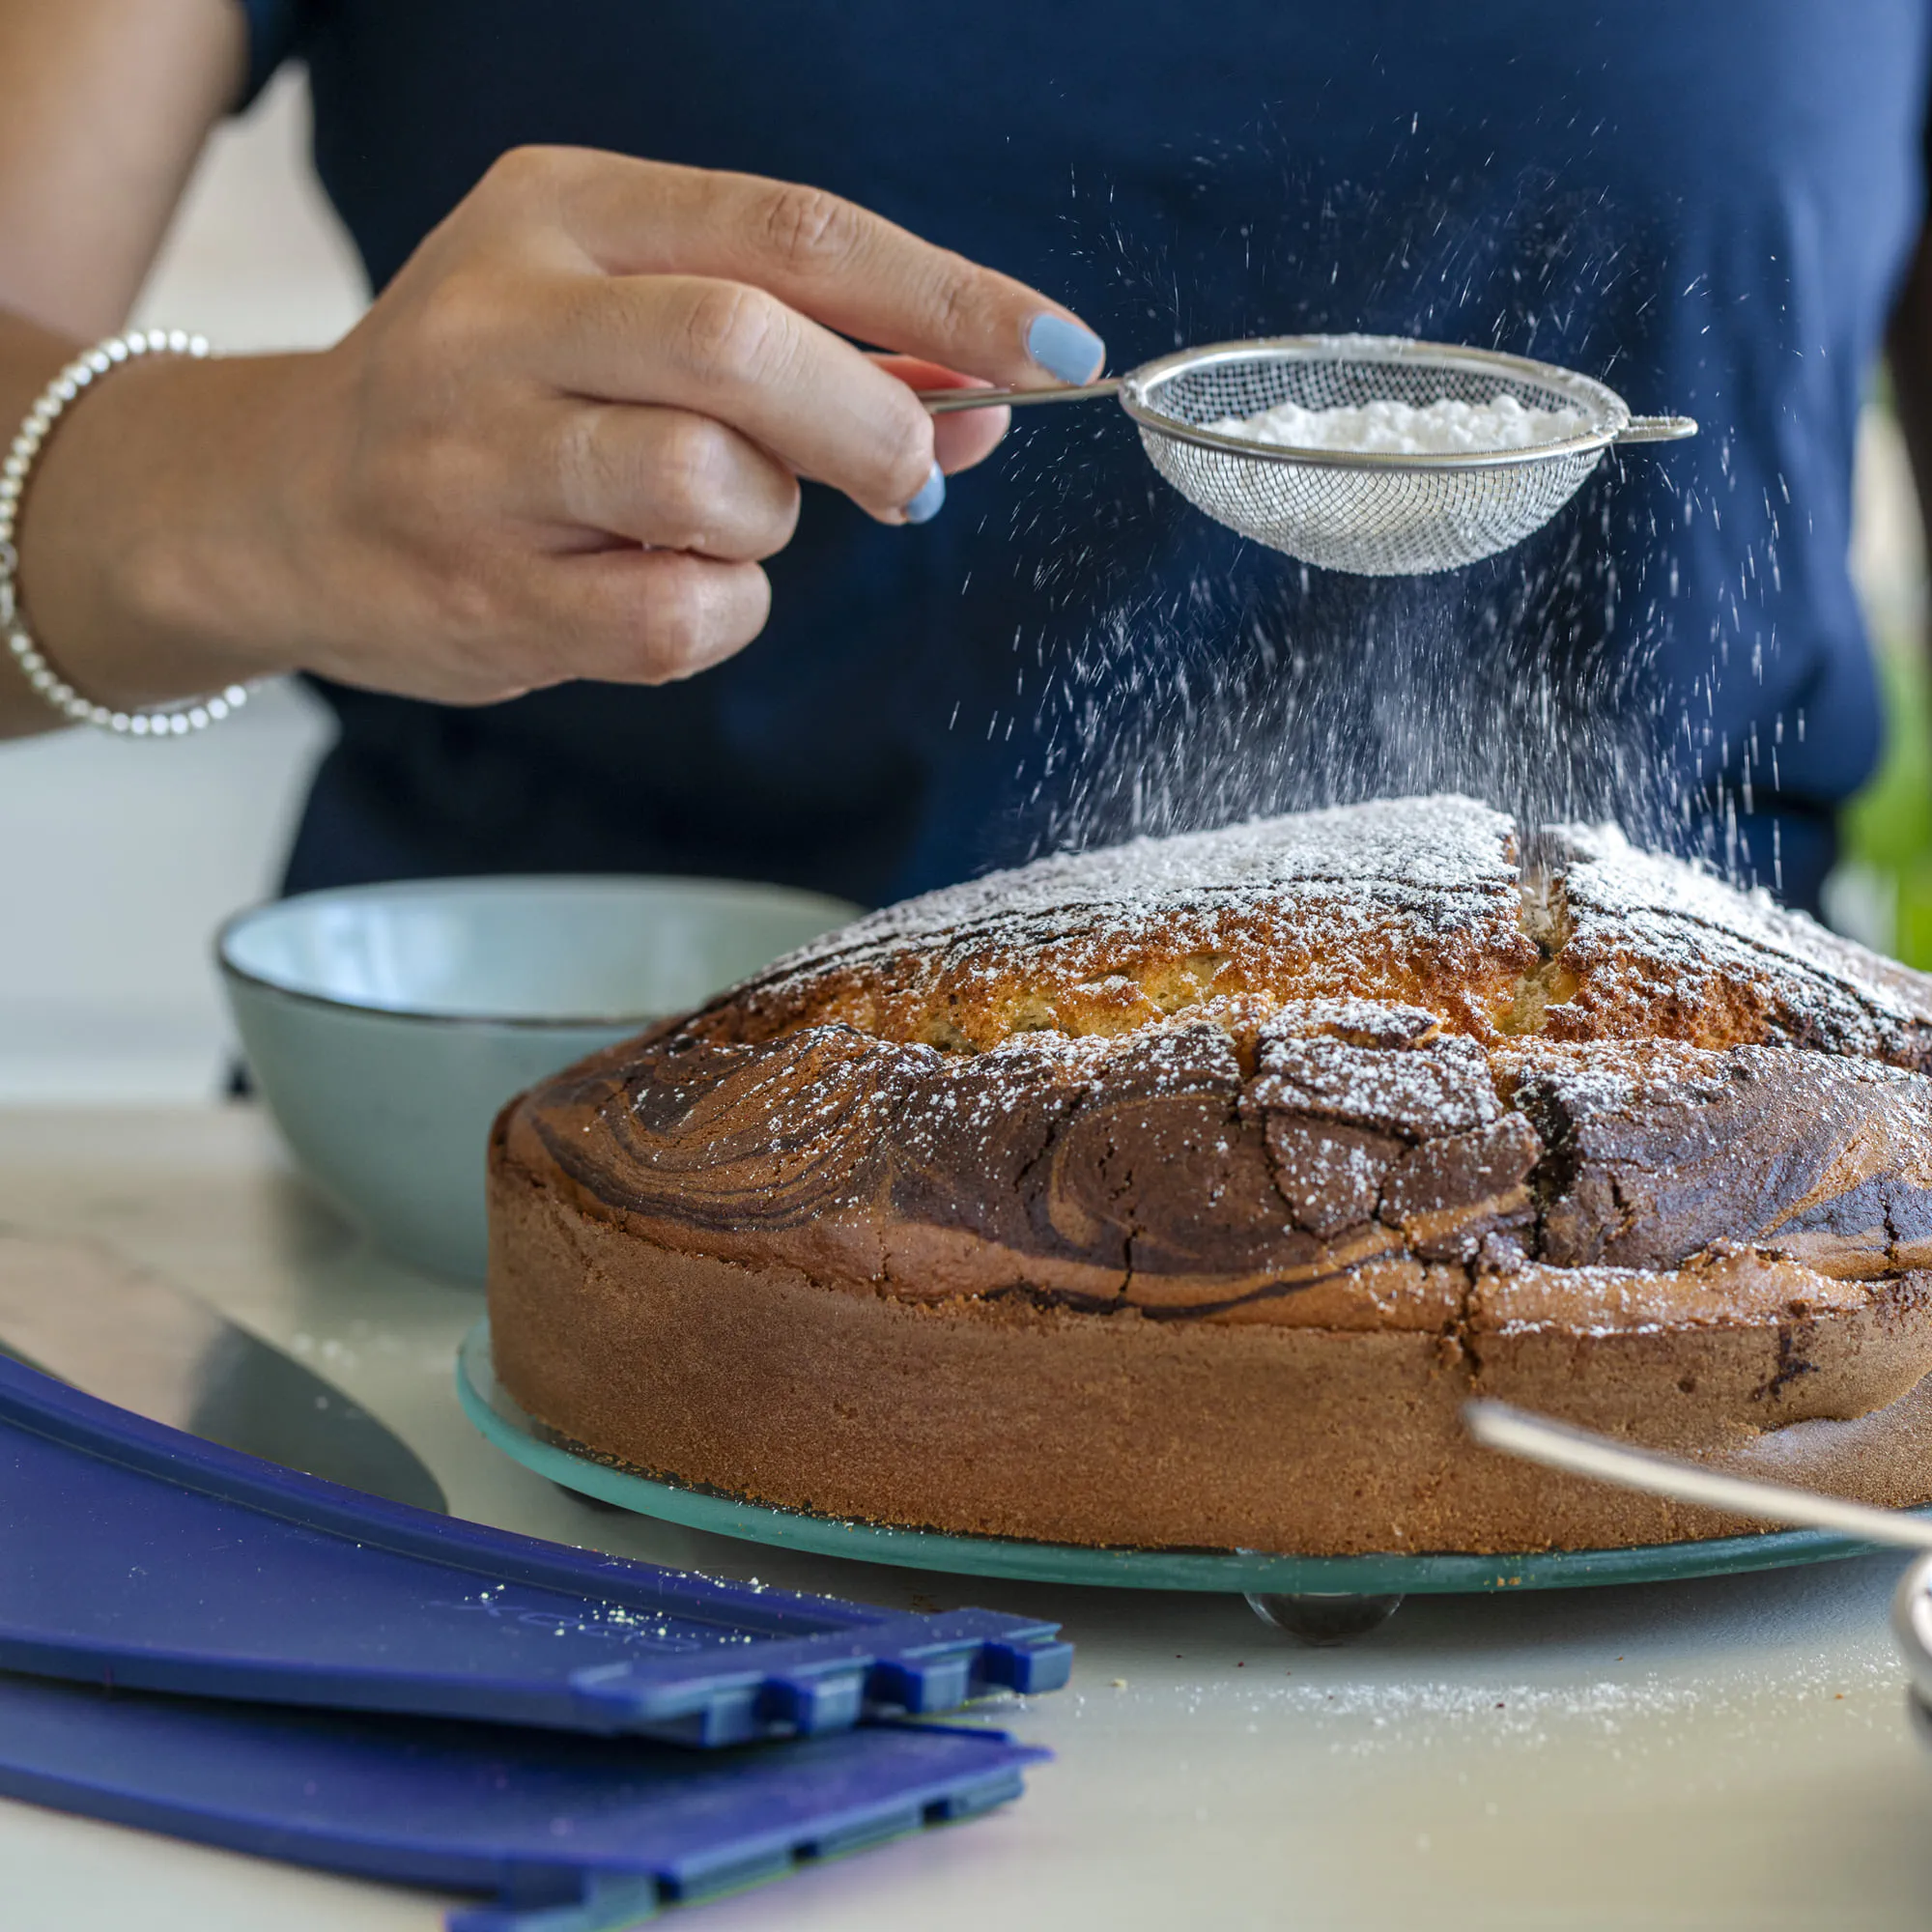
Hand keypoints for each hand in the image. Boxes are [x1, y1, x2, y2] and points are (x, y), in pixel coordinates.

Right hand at [14, 148, 1105, 709]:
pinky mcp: (480, 588)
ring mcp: (479, 455)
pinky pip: (678, 616)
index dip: (946, 294)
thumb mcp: (623, 315)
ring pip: (712, 483)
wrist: (280, 504)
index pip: (793, 231)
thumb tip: (979, 396)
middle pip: (749, 343)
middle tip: (905, 476)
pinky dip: (719, 616)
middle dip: (871, 422)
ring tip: (721, 522)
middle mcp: (508, 311)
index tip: (1055, 349)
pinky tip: (663, 591)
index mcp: (565, 208)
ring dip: (770, 523)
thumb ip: (798, 341)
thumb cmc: (492, 406)